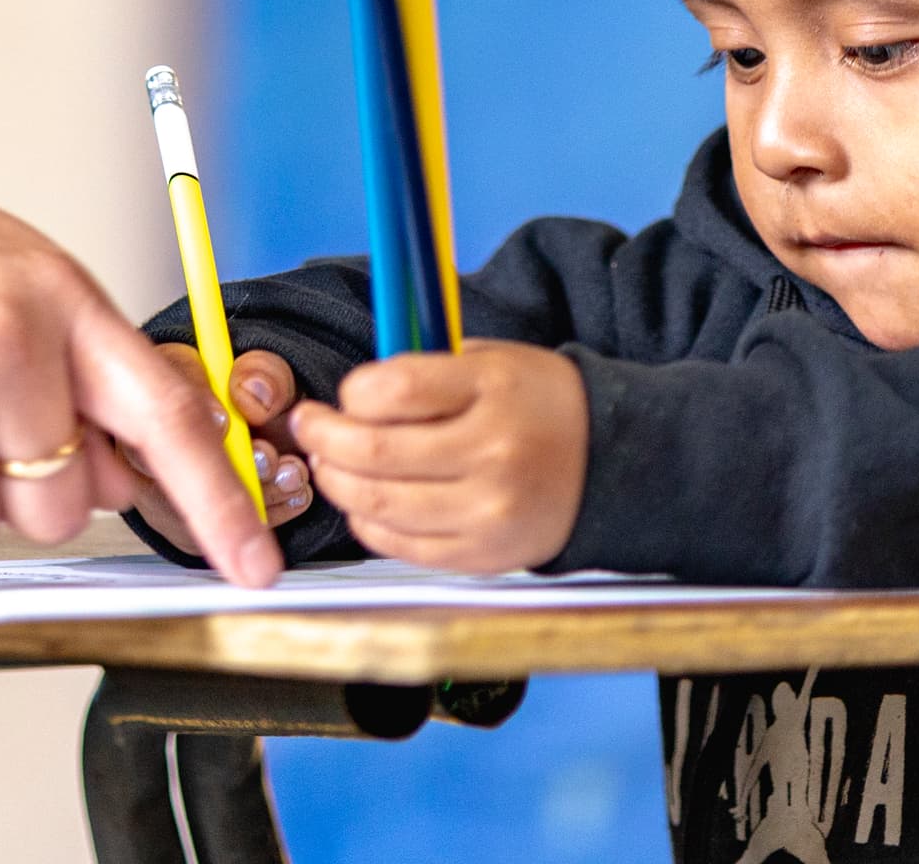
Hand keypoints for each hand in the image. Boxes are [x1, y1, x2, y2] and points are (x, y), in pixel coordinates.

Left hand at [290, 342, 587, 572]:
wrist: (609, 462)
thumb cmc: (536, 404)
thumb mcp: (491, 363)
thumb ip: (424, 372)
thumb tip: (350, 394)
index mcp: (493, 390)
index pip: (396, 390)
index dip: (352, 392)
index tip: (344, 394)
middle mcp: (492, 453)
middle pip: (375, 452)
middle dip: (324, 439)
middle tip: (310, 426)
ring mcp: (488, 512)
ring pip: (379, 505)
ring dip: (337, 483)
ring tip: (328, 464)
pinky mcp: (483, 555)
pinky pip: (401, 546)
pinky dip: (368, 524)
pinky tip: (363, 503)